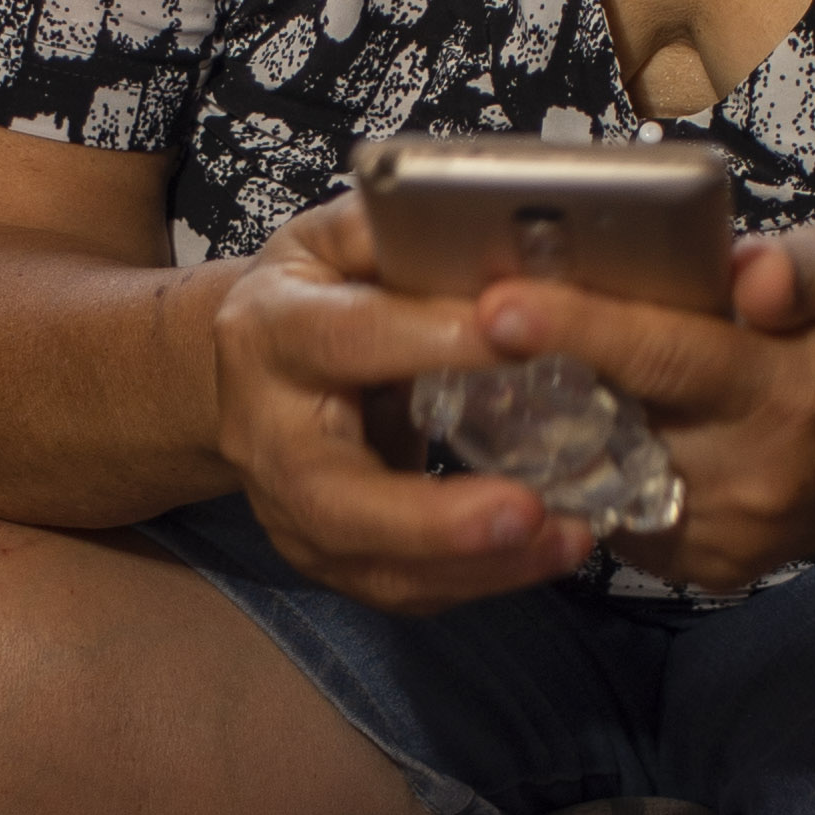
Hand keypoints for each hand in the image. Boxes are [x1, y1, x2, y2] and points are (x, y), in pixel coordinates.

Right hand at [207, 196, 598, 608]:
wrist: (249, 371)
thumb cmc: (317, 294)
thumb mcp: (338, 239)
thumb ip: (398, 229)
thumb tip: (491, 225)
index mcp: (271, 333)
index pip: (350, 340)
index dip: (432, 340)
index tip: (523, 336)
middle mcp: (267, 435)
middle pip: (336, 498)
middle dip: (435, 516)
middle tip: (531, 511)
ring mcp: (289, 510)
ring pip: (372, 565)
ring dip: (475, 567)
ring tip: (566, 540)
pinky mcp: (323, 556)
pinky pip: (398, 589)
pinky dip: (476, 583)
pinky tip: (543, 557)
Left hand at [477, 223, 814, 590]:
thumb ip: (800, 269)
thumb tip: (746, 277)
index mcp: (789, 392)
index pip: (665, 357)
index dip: (577, 329)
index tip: (497, 306)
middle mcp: (754, 475)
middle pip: (615, 425)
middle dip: (533, 384)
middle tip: (464, 336)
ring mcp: (729, 534)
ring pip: (603, 480)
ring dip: (551, 434)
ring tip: (506, 379)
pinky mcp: (711, 566)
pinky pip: (621, 516)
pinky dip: (590, 473)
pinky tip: (574, 430)